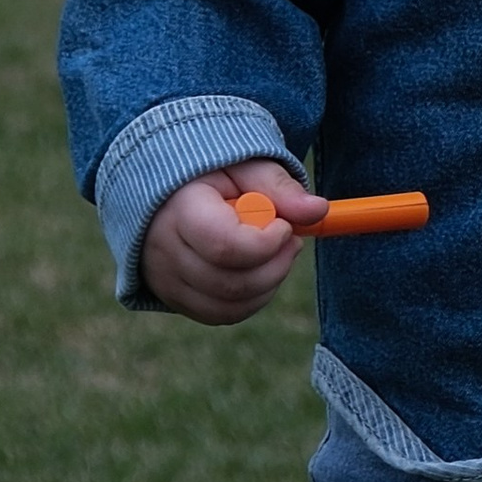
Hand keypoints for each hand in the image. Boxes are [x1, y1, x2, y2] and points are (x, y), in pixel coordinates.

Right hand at [140, 159, 323, 323]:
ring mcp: (165, 279)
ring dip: (269, 283)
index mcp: (178, 209)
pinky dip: (253, 298)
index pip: (225, 246)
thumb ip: (279, 187)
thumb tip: (318, 210)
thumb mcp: (245, 167)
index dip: (266, 243)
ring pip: (231, 304)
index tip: (283, 224)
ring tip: (275, 251)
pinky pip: (223, 314)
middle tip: (290, 239)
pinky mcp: (174, 298)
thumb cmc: (214, 176)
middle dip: (275, 265)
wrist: (170, 192)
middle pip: (231, 283)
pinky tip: (260, 270)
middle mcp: (163, 250)